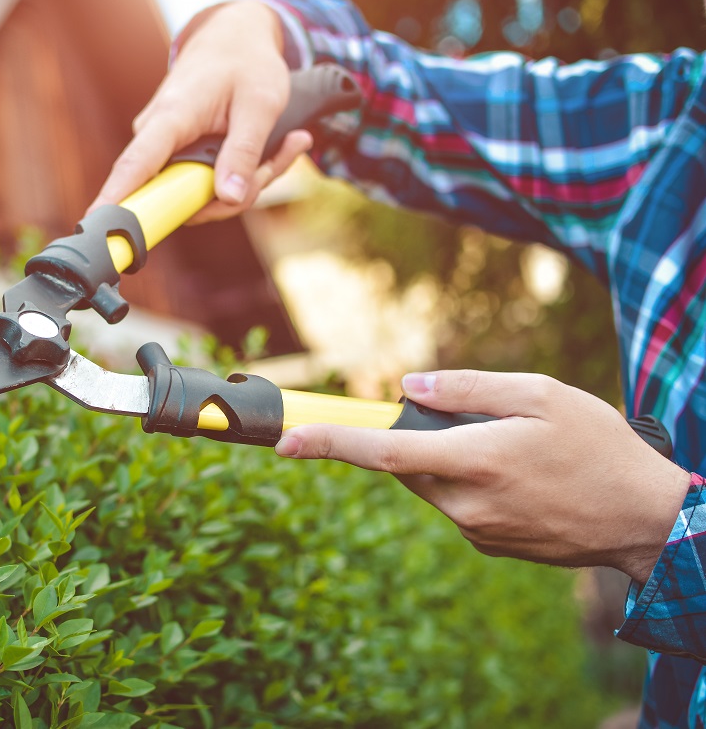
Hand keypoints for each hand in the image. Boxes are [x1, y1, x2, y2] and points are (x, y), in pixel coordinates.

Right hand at [91, 0, 313, 220]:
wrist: (234, 36)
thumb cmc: (248, 63)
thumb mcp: (261, 103)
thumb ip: (244, 152)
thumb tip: (229, 199)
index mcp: (172, 117)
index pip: (135, 166)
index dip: (115, 199)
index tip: (94, 225)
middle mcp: (158, 136)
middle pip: (183, 196)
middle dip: (238, 194)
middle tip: (282, 157)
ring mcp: (165, 149)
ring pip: (201, 194)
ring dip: (248, 183)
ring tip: (287, 143)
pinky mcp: (176, 155)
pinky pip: (206, 183)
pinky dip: (243, 175)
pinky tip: (277, 148)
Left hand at [275, 369, 690, 582]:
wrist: (645, 520)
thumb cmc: (599, 448)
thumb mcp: (543, 395)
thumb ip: (469, 388)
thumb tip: (410, 387)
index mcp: (473, 460)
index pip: (382, 451)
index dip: (329, 443)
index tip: (284, 442)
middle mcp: (464, 502)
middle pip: (404, 462)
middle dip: (416, 434)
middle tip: (470, 419)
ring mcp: (474, 529)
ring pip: (428, 482)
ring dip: (445, 457)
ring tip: (511, 449)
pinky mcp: (485, 543)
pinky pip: (454, 502)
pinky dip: (467, 480)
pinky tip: (520, 477)